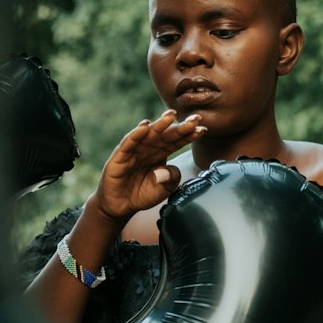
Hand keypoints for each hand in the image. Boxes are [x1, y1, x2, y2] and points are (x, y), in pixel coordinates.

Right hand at [92, 109, 205, 223]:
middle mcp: (148, 149)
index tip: (202, 129)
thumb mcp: (163, 190)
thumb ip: (171, 179)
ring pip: (148, 134)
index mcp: (161, 154)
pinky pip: (128, 143)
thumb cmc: (141, 194)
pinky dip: (136, 134)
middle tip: (195, 119)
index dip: (189, 136)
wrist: (120, 206)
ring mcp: (134, 151)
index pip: (177, 142)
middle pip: (166, 135)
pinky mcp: (119, 156)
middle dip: (180, 126)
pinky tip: (145, 126)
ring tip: (172, 115)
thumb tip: (170, 169)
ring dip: (160, 124)